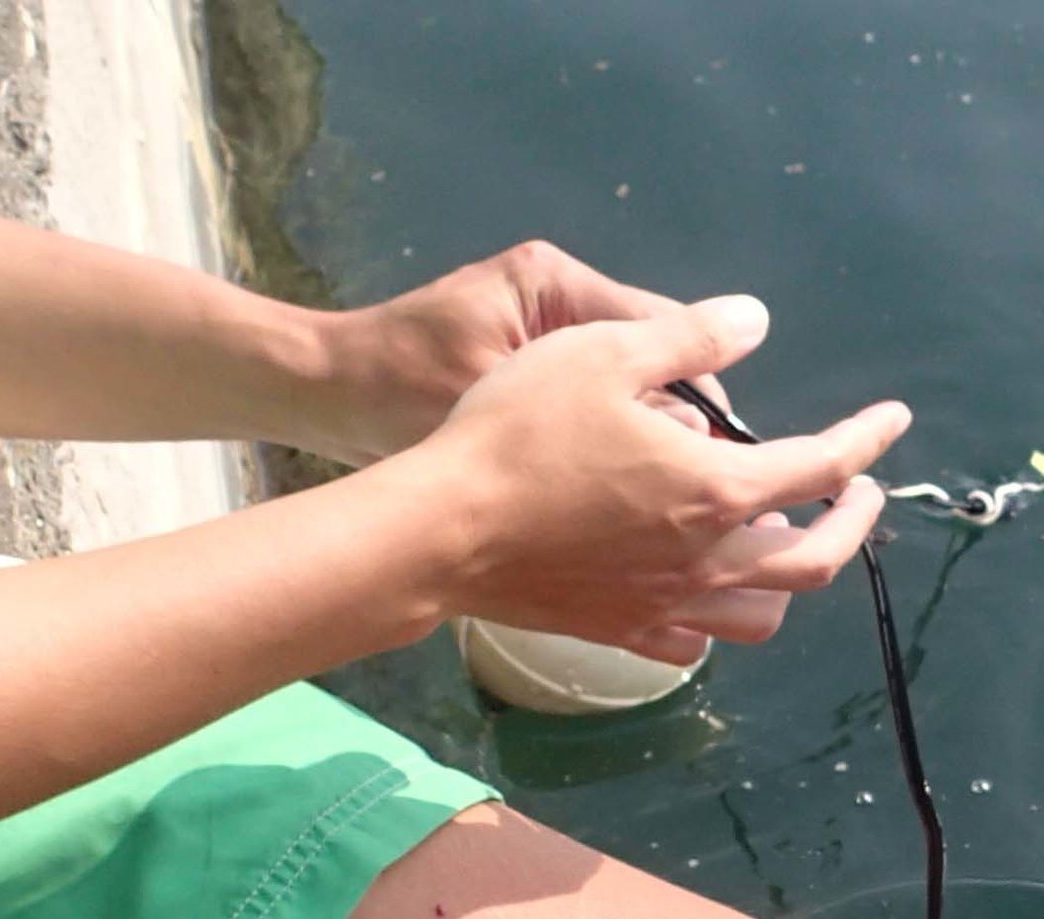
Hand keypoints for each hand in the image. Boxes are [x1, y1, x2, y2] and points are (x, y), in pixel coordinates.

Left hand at [299, 238, 728, 464]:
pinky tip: (618, 502)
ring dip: (647, 447)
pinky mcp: (533, 377)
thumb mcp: (500, 396)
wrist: (323, 398)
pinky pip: (599, 414)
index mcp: (557, 286)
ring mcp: (548, 341)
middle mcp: (561, 302)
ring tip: (655, 508)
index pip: (663, 330)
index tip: (720, 465)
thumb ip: (600, 405)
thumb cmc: (397, 392)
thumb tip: (699, 427)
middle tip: (681, 498)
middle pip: (657, 365)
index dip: (700, 398)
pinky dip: (612, 453)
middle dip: (676, 428)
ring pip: (633, 395)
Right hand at [397, 293, 907, 658]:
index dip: (867, 440)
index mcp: (716, 490)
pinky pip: (696, 642)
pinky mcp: (624, 632)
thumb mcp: (605, 353)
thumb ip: (689, 337)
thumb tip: (754, 320)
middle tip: (857, 492)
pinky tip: (704, 585)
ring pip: (762, 614)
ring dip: (788, 577)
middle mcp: (707, 561)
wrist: (444, 530)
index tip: (893, 420)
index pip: (821, 467)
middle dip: (852, 526)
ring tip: (777, 535)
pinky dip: (719, 616)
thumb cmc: (519, 431)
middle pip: (813, 562)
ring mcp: (666, 607)